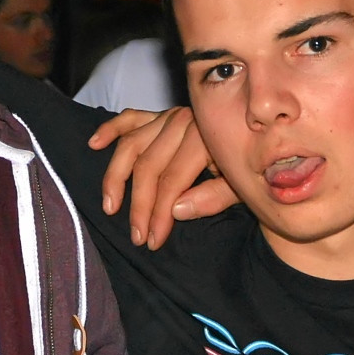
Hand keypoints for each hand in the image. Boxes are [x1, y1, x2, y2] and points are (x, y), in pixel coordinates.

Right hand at [94, 106, 237, 250]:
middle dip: (140, 206)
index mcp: (205, 137)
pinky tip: (94, 145)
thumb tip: (176, 210)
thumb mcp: (241, 185)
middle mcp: (183, 122)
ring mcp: (168, 116)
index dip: (160, 213)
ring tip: (109, 206)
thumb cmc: (249, 168)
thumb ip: (212, 197)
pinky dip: (110, 129)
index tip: (153, 240)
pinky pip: (130, 118)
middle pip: (148, 167)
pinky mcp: (159, 114)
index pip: (172, 181)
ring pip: (131, 145)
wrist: (259, 140)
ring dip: (116, 177)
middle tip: (136, 236)